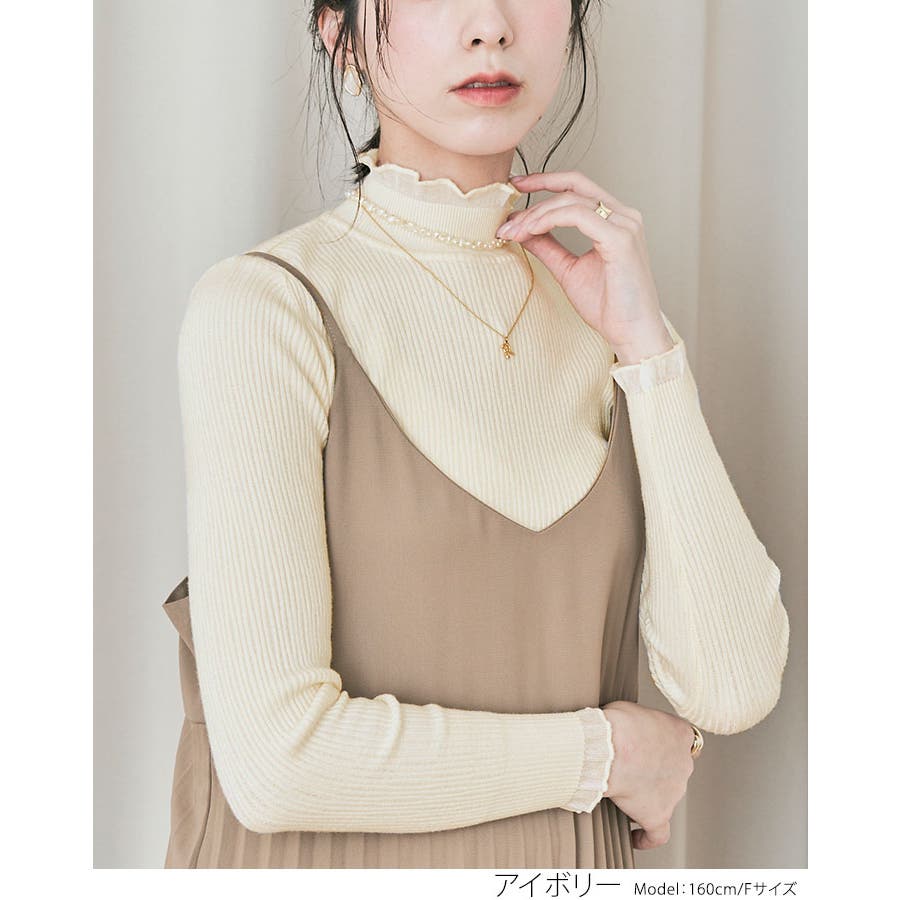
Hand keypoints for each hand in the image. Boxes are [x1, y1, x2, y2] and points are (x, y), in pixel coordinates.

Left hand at [497, 171, 673, 363]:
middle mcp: (623, 216)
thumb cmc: (609, 306)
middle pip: (574, 185)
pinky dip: (550, 220)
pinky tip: (531, 231)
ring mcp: (625, 224)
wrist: (632, 333)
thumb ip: (548, 247)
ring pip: (572, 200)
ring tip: (514, 231)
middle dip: (537, 189)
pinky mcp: (621, 238)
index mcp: (615, 220)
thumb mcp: (568, 270)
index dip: (546, 181)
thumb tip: (522, 231)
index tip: (516, 187)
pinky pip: (578, 216)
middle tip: (507, 209)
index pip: (578, 187)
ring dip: (536, 213)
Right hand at [600, 699, 695, 850]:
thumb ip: (641, 722)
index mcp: (680, 733)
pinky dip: (648, 837)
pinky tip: (636, 837)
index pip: (680, 739)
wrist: (610, 747)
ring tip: (623, 793)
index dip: (663, 743)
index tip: (648, 745)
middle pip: (674, 768)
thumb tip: (631, 729)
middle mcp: (684, 763)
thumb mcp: (632, 709)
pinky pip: (658, 833)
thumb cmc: (617, 724)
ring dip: (648, 795)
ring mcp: (674, 792)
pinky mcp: (658, 815)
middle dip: (654, 768)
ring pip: (666, 797)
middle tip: (628, 765)